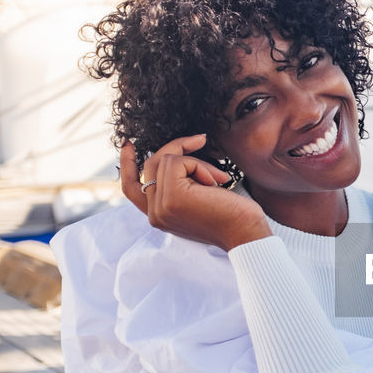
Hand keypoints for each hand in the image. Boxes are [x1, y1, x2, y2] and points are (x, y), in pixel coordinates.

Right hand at [119, 135, 270, 250]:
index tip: (128, 144)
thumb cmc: (232, 217)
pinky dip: (200, 165)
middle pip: (151, 166)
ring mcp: (160, 206)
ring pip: (166, 160)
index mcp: (159, 216)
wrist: (246, 233)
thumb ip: (180, 187)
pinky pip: (177, 161)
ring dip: (197, 162)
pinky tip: (216, 183)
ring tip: (218, 180)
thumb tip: (176, 157)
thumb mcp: (198, 200)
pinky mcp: (172, 195)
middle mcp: (154, 214)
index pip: (132, 188)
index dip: (127, 164)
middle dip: (176, 148)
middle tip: (200, 140)